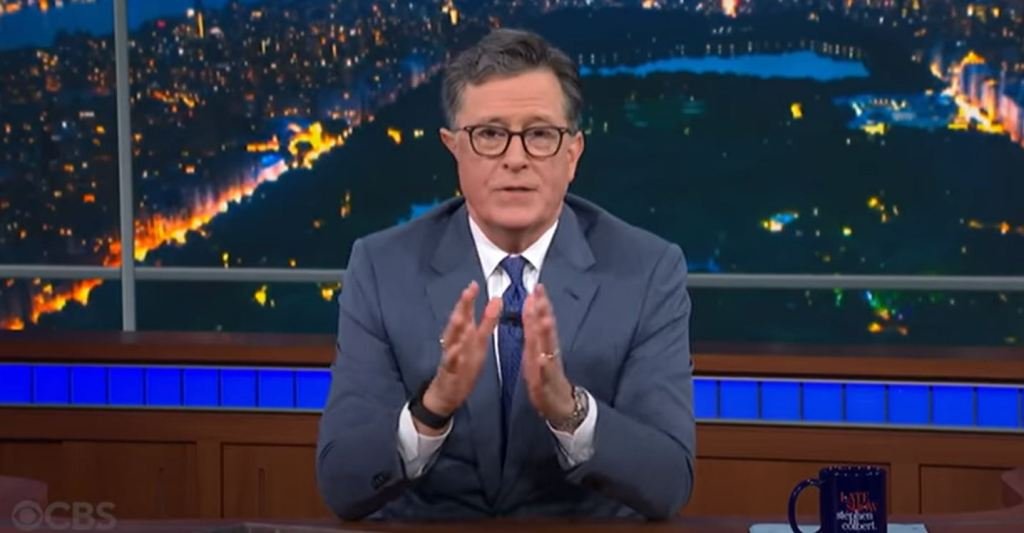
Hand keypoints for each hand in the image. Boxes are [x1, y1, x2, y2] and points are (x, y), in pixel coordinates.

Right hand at [417, 281, 500, 435]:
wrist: (446, 393)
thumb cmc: (463, 365)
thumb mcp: (479, 342)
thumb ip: (487, 322)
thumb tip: (496, 299)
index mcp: (465, 334)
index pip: (466, 313)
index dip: (470, 299)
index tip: (475, 284)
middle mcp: (455, 341)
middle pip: (458, 321)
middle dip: (463, 307)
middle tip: (468, 291)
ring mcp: (451, 356)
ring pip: (451, 340)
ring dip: (455, 327)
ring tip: (461, 316)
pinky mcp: (449, 372)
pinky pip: (450, 363)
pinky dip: (452, 356)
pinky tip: (456, 350)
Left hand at [521, 284, 575, 425]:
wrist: (559, 403)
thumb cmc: (545, 375)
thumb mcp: (535, 347)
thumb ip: (533, 325)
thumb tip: (531, 302)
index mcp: (541, 343)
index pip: (540, 319)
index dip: (539, 303)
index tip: (537, 287)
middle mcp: (547, 351)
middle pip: (546, 329)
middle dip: (543, 312)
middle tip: (541, 295)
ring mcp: (548, 367)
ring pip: (548, 348)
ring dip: (547, 335)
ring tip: (545, 320)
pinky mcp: (547, 383)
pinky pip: (545, 375)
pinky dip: (544, 367)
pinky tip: (542, 359)